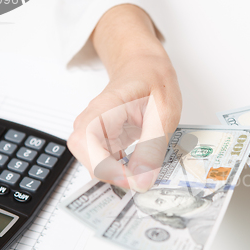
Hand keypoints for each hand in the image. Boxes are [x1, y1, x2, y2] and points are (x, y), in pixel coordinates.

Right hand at [68, 4, 180, 191]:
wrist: (144, 67)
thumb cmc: (152, 81)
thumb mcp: (164, 112)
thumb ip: (152, 147)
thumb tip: (142, 180)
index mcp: (105, 108)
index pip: (86, 142)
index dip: (104, 167)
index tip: (133, 180)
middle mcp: (92, 122)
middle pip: (88, 160)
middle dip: (114, 177)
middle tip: (143, 182)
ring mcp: (95, 133)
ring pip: (96, 166)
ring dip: (119, 177)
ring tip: (145, 177)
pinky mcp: (104, 142)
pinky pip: (107, 164)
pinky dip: (122, 173)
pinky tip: (140, 171)